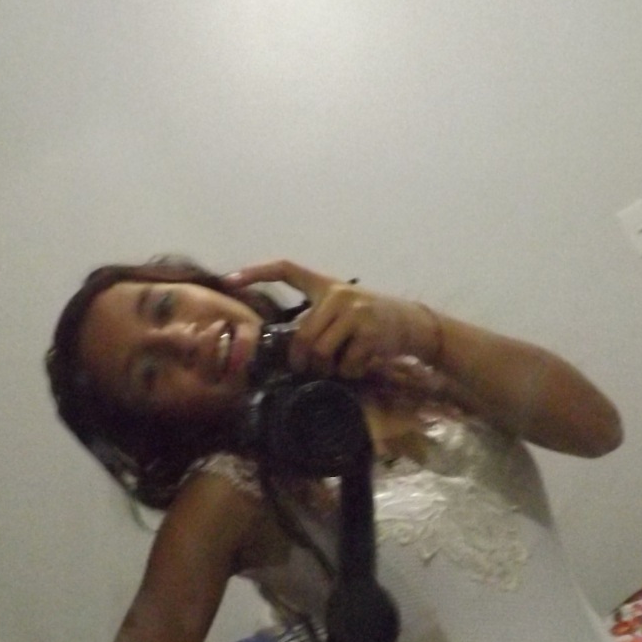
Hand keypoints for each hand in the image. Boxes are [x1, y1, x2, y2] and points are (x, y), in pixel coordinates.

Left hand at [223, 260, 438, 380]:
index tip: (230, 279)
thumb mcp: (344, 310)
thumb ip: (317, 321)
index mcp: (325, 285)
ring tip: (340, 366)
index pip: (286, 269)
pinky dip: (349, 372)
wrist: (412, 323)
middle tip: (309, 370)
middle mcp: (336, 294)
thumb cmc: (371, 321)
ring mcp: (353, 311)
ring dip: (326, 369)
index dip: (256, 273)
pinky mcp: (368, 331)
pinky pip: (344, 364)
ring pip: (319, 352)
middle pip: (302, 336)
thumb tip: (288, 353)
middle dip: (302, 361)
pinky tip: (361, 364)